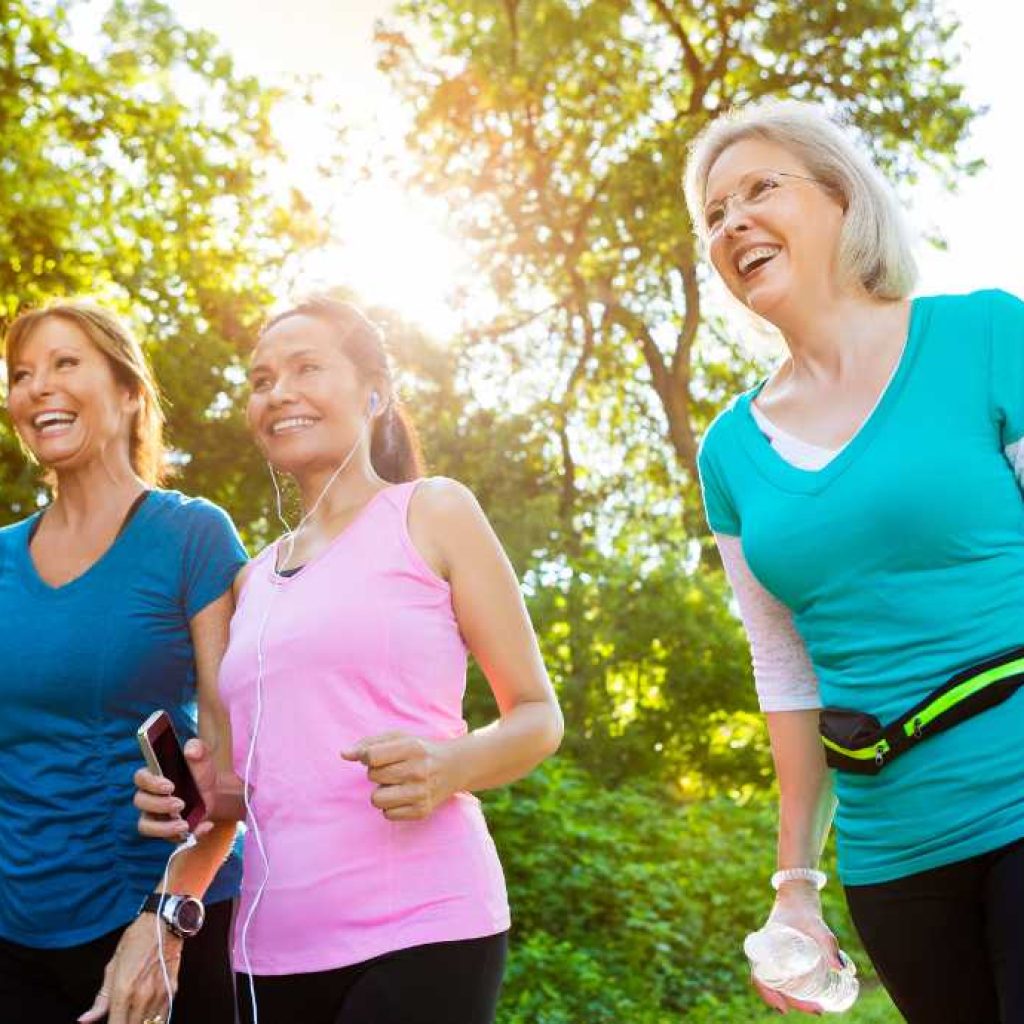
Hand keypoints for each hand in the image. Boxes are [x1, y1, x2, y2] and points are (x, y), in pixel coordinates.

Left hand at [78, 913, 182, 1023]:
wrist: (164, 922)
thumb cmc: (136, 939)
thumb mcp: (113, 966)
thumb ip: (101, 999)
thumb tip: (85, 1020)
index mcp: (123, 990)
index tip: (112, 1022)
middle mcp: (142, 996)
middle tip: (121, 1017)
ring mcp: (159, 994)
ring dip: (140, 1023)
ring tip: (134, 1017)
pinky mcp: (173, 990)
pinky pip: (163, 1016)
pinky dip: (154, 1020)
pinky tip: (147, 1015)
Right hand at [134, 738, 216, 841]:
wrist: (214, 792)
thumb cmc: (200, 773)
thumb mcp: (203, 759)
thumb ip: (198, 749)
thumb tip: (191, 749)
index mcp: (153, 777)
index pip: (140, 778)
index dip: (151, 783)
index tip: (169, 786)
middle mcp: (148, 797)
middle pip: (141, 802)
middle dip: (159, 805)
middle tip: (180, 803)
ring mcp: (154, 816)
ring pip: (146, 826)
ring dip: (164, 828)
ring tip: (185, 824)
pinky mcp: (165, 831)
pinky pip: (168, 839)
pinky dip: (185, 836)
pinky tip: (204, 827)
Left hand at [342, 731, 460, 820]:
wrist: (454, 767)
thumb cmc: (419, 750)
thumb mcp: (398, 738)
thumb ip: (368, 743)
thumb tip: (343, 754)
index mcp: (412, 747)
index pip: (371, 756)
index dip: (367, 756)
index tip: (376, 756)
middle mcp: (418, 770)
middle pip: (372, 776)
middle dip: (376, 773)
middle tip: (393, 769)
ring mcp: (421, 793)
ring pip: (376, 799)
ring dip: (382, 792)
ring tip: (396, 784)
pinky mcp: (422, 811)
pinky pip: (387, 815)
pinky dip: (391, 806)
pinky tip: (403, 796)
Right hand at [751, 881, 842, 1015]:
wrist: (799, 891)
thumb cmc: (802, 905)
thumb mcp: (816, 924)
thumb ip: (828, 943)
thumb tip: (842, 968)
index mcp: (765, 946)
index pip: (760, 977)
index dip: (768, 995)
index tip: (784, 1009)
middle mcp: (768, 953)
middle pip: (773, 985)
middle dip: (793, 1002)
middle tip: (817, 1009)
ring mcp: (776, 954)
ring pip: (780, 983)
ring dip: (795, 998)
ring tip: (817, 1007)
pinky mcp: (785, 954)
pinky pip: (785, 976)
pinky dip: (795, 989)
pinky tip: (811, 995)